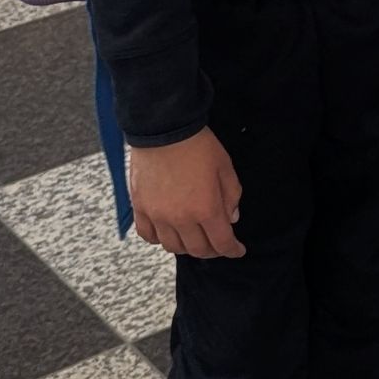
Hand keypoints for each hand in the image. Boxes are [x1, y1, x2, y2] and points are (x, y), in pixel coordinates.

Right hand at [127, 126, 244, 258]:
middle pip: (197, 250)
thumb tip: (231, 217)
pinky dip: (158, 239)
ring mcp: (158, 215)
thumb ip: (231, 196)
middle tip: (217, 243)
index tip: (237, 250)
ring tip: (193, 238)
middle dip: (212, 250)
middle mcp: (181, 218)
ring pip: (173, 247)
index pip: (221, 243)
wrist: (164, 128)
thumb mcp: (225, 167)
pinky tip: (167, 232)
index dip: (232, 250)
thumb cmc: (198, 145)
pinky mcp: (140, 208)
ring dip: (186, 247)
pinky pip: (147, 235)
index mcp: (206, 209)